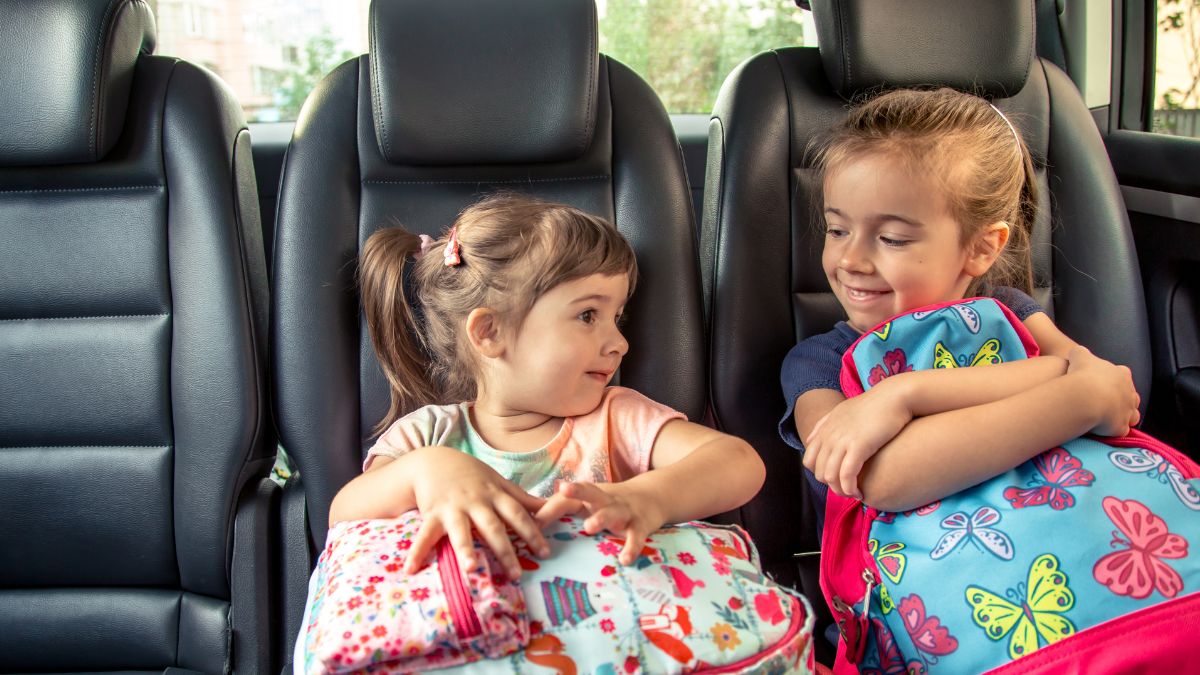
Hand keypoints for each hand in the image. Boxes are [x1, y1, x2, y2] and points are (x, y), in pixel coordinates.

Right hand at [406, 447, 549, 578]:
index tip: (545, 552)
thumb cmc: (473, 476)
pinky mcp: (432, 513)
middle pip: (493, 527)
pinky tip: (410, 570)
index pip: (518, 515)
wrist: (435, 461)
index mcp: (495, 495)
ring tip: (470, 569)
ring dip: (465, 549)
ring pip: (461, 531)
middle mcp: (476, 502)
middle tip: (516, 574)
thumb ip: (523, 498)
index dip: (532, 532)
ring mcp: (453, 508)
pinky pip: (424, 534)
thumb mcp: (499, 483)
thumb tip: (553, 505)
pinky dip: (417, 552)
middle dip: (505, 550)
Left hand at [535, 481, 663, 565]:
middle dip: (577, 491)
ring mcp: (623, 511)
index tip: (532, 522)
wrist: (652, 498)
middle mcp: (604, 500)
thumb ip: (561, 510)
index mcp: (588, 496)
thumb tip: (528, 523)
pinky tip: (624, 560)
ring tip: (589, 527)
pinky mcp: (640, 525)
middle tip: (563, 491)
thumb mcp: (588, 503)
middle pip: (590, 492)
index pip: (566, 499)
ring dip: (601, 517)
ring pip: (612, 511)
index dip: (549, 508)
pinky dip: (631, 547)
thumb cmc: (610, 504)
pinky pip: (636, 536)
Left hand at [803, 380, 912, 498]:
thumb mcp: (842, 411)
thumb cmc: (873, 405)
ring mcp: (842, 440)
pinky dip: (850, 488)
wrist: (894, 396)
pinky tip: (860, 492)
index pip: (808, 461)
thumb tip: (811, 438)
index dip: (821, 474)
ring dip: (841, 490)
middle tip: (848, 489)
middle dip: (832, 486)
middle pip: (819, 472)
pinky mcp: (859, 446)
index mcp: (824, 430)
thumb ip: (824, 425)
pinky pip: (846, 475)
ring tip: (854, 494)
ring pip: (830, 477)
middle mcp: (829, 436)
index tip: (838, 478)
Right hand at [1065, 346, 1140, 435]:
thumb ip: (1080, 353)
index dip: (1113, 380)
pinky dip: (1114, 430)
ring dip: (1122, 416)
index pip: (1123, 375)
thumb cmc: (1083, 374)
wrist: (1085, 396)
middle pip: (1130, 396)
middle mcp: (1129, 392)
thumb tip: (1077, 352)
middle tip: (1104, 401)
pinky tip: (1103, 429)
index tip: (1102, 383)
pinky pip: (1120, 430)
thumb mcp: (1079, 355)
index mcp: (1121, 374)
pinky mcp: (1120, 426)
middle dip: (1120, 399)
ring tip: (1107, 417)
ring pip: (1132, 415)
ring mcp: (1127, 410)